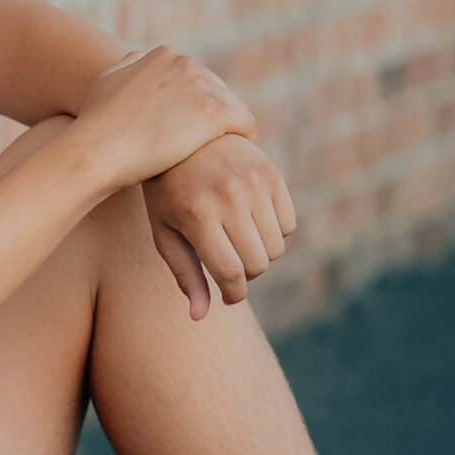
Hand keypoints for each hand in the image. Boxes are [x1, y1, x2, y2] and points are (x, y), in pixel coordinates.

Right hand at [67, 46, 255, 189]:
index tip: (194, 120)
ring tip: (230, 146)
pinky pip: (244, 121)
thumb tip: (141, 58)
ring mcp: (201, 87)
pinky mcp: (214, 113)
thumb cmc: (98, 123)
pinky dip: (245, 134)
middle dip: (215, 111)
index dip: (195, 100)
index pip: (195, 76)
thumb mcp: (107, 80)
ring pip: (233, 104)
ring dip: (232, 124)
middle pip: (216, 88)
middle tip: (214, 138)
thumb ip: (129, 65)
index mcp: (164, 55)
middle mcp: (185, 64)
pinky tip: (241, 148)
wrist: (97, 150)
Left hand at [143, 134, 297, 318]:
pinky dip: (274, 233)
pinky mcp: (272, 175)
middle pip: (258, 264)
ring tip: (238, 242)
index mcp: (197, 216)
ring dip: (260, 254)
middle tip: (230, 267)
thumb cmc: (168, 193)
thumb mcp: (166, 232)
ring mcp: (253, 184)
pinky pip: (289, 225)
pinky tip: (252, 221)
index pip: (231, 273)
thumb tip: (199, 317)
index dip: (234, 294)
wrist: (187, 137)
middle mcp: (229, 198)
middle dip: (246, 275)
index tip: (230, 297)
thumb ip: (185, 274)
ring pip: (276, 248)